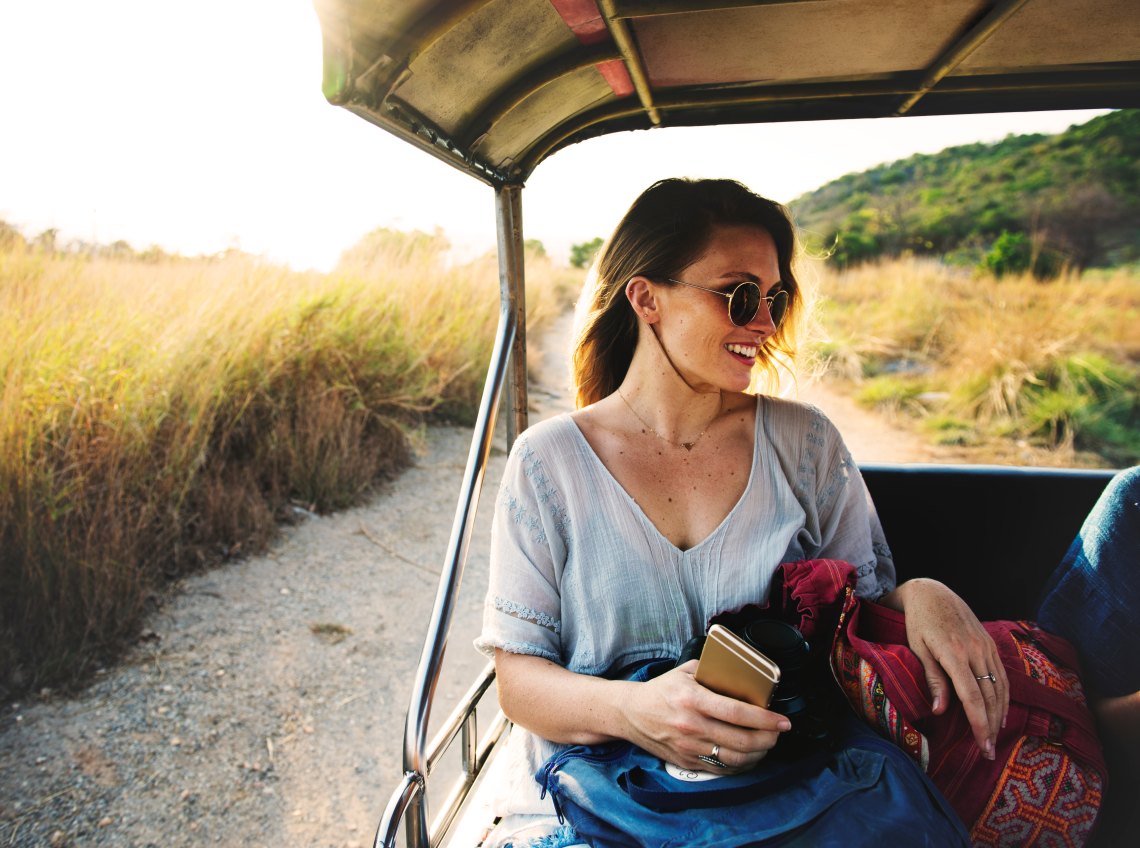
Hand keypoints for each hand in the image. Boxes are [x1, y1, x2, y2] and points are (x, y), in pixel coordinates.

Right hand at [619, 659, 790, 772]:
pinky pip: (721, 770)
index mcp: (693, 700)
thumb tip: (742, 672)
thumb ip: (713, 671)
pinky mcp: (687, 763)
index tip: (782, 720)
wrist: (631, 714)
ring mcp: (689, 747)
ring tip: (767, 744)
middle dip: (768, 738)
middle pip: (741, 740)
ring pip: (735, 759)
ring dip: (759, 754)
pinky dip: (741, 765)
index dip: (765, 719)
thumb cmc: (660, 691)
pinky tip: (749, 756)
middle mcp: (692, 726)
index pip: (737, 713)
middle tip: (779, 732)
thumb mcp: (686, 672)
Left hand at [885, 579, 1008, 758]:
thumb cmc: (918, 622)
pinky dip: (1004, 696)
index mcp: (954, 653)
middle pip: (990, 696)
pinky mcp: (990, 644)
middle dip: (990, 726)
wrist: (932, 592)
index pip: (972, 697)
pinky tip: (1000, 712)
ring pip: (1000, 687)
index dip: (979, 724)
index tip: (982, 746)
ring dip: (999, 715)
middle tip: (988, 752)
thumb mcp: (918, 648)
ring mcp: (986, 646)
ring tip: (994, 738)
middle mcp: (975, 650)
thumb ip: (933, 679)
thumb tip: (940, 711)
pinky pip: (1002, 675)